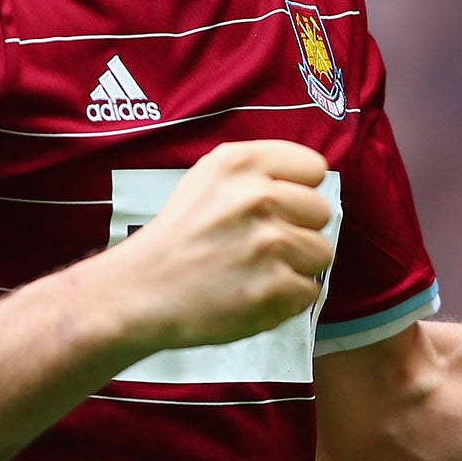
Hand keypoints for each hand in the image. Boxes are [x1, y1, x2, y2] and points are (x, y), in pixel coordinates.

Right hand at [100, 140, 335, 353]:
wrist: (139, 291)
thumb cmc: (178, 234)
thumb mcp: (209, 177)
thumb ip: (260, 173)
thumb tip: (309, 186)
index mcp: (241, 162)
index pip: (315, 168)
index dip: (300, 191)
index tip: (278, 208)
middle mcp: (258, 197)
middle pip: (322, 212)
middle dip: (299, 229)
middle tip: (263, 245)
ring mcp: (267, 244)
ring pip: (322, 253)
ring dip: (297, 266)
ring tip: (260, 271)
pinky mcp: (272, 288)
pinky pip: (310, 290)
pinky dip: (288, 299)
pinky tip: (256, 293)